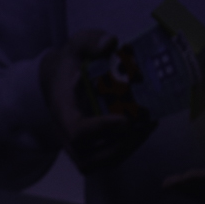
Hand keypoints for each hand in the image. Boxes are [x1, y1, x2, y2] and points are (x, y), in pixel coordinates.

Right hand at [42, 30, 156, 173]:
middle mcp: (64, 132)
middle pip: (88, 158)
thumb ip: (92, 41)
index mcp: (61, 108)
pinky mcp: (87, 147)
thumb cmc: (70, 61)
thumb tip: (111, 43)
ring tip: (148, 126)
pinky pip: (106, 159)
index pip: (76, 130)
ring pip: (99, 162)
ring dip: (127, 149)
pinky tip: (143, 128)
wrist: (56, 77)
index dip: (100, 129)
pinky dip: (126, 148)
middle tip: (145, 124)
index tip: (125, 119)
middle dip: (121, 145)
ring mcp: (74, 144)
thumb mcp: (78, 44)